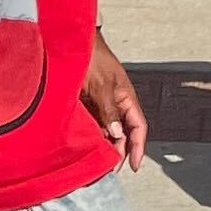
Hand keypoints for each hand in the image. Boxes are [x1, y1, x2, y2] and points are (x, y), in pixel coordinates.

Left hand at [82, 31, 148, 170]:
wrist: (71, 42)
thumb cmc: (91, 57)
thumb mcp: (102, 85)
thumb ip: (109, 110)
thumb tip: (117, 134)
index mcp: (127, 97)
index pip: (138, 127)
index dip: (138, 147)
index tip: (134, 165)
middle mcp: (116, 103)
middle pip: (123, 133)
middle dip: (120, 151)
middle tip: (110, 168)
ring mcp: (101, 105)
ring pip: (107, 131)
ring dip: (105, 146)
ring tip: (98, 162)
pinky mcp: (87, 105)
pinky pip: (93, 125)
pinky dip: (91, 137)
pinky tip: (85, 147)